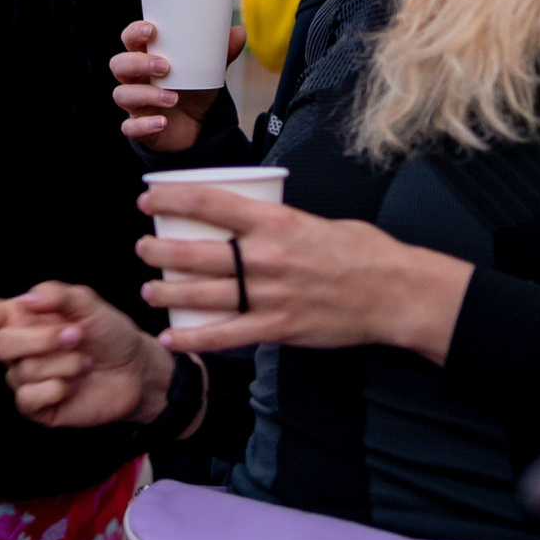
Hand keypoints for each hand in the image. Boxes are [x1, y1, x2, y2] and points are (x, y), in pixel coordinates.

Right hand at [0, 283, 175, 428]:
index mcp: (24, 318)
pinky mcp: (37, 407)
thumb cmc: (109, 334)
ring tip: (85, 362)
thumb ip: (58, 295)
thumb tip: (26, 300)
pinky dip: (55, 389)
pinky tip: (73, 386)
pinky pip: (27, 398)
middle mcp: (19, 349)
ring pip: (21, 371)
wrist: (136, 371)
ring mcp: (26, 379)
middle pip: (1, 344)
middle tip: (76, 336)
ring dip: (62, 364)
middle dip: (41, 340)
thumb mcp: (89, 304)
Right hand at [112, 19, 245, 148]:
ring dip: (145, 94)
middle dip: (137, 63)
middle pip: (119, 65)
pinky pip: (129, 127)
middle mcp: (135, 79)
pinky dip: (144, 125)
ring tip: (173, 97)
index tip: (151, 30)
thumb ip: (220, 53)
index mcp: (147, 57)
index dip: (133, 33)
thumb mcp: (207, 71)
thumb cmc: (194, 90)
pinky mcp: (138, 127)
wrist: (196, 126)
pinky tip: (162, 122)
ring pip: (122, 94)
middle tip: (165, 66)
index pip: (129, 39)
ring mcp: (134, 104)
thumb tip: (239, 32)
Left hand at [136, 183, 472, 361]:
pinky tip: (172, 338)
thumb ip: (279, 221)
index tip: (147, 202)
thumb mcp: (316, 221)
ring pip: (202, 294)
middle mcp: (266, 257)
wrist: (396, 293)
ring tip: (149, 290)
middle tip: (143, 249)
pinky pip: (226, 335)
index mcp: (276, 221)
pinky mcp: (278, 328)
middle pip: (194, 252)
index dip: (170, 201)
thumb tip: (248, 217)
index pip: (209, 204)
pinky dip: (194, 339)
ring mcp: (269, 296)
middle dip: (158, 251)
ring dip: (166, 292)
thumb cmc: (362, 252)